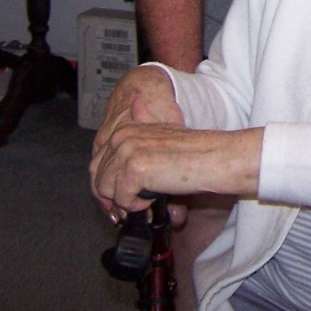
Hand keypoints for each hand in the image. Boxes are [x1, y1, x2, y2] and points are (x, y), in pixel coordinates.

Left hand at [90, 67, 183, 220]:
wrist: (212, 158)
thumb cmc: (192, 150)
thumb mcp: (162, 132)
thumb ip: (143, 125)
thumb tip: (134, 104)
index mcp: (125, 129)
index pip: (98, 166)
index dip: (108, 187)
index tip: (123, 200)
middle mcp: (121, 137)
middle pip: (99, 179)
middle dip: (115, 198)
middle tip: (138, 205)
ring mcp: (126, 152)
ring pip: (106, 191)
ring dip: (126, 202)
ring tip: (148, 200)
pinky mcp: (134, 169)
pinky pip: (122, 199)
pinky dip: (137, 206)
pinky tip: (154, 199)